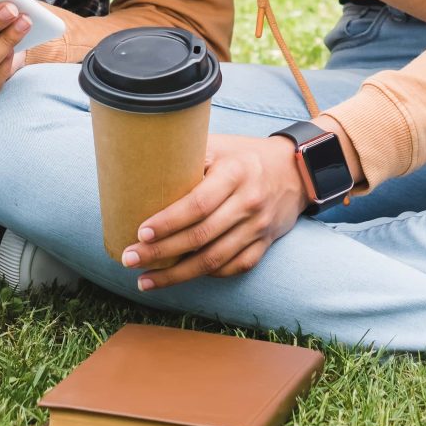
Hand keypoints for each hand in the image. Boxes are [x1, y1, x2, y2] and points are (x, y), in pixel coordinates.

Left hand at [121, 134, 308, 289]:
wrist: (295, 171)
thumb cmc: (245, 156)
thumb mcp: (221, 145)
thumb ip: (189, 155)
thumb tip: (144, 168)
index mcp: (235, 173)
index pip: (197, 204)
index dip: (168, 222)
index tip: (141, 233)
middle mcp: (249, 203)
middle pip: (201, 236)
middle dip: (161, 253)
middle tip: (130, 259)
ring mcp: (258, 228)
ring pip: (214, 260)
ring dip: (177, 274)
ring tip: (145, 280)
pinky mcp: (264, 245)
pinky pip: (232, 267)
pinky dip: (206, 275)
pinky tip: (181, 278)